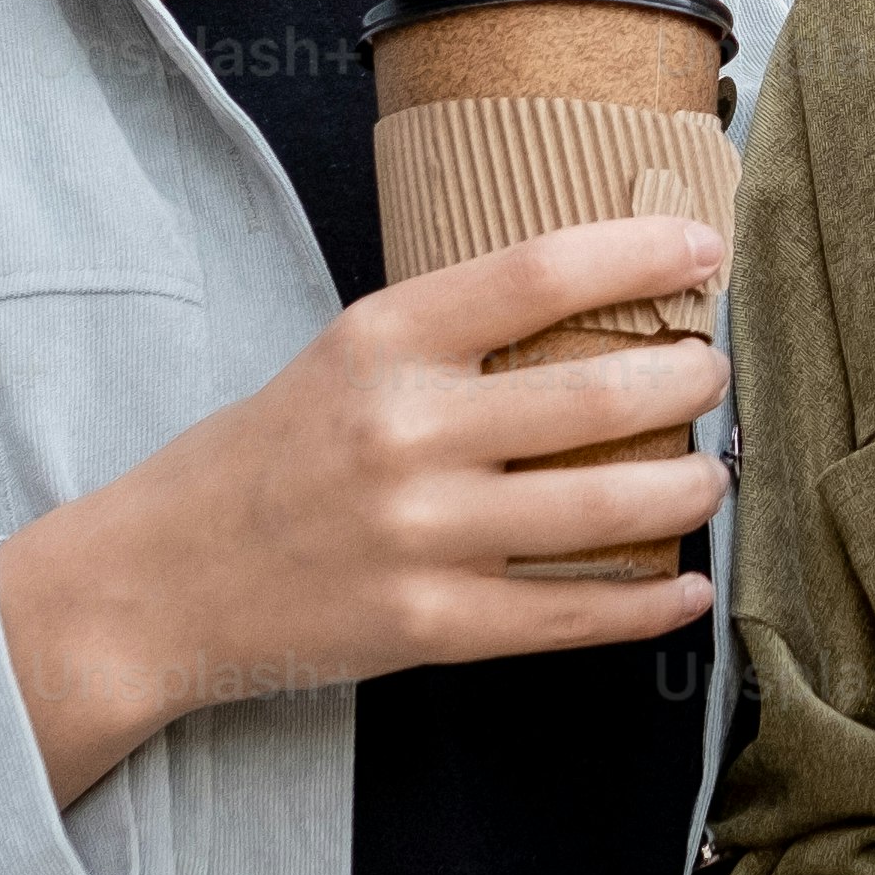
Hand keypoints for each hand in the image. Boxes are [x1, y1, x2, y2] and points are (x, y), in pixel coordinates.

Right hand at [0, 211, 729, 800]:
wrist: (158, 581)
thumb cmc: (266, 456)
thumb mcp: (344, 357)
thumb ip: (453, 334)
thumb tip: (598, 302)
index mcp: (382, 341)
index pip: (538, 273)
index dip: (639, 253)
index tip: (704, 248)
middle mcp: (404, 432)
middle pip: (595, 396)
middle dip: (688, 381)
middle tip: (715, 373)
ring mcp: (419, 536)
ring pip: (602, 508)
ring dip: (686, 488)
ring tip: (712, 472)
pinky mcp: (429, 627)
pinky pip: (568, 616)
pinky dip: (645, 603)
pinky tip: (685, 590)